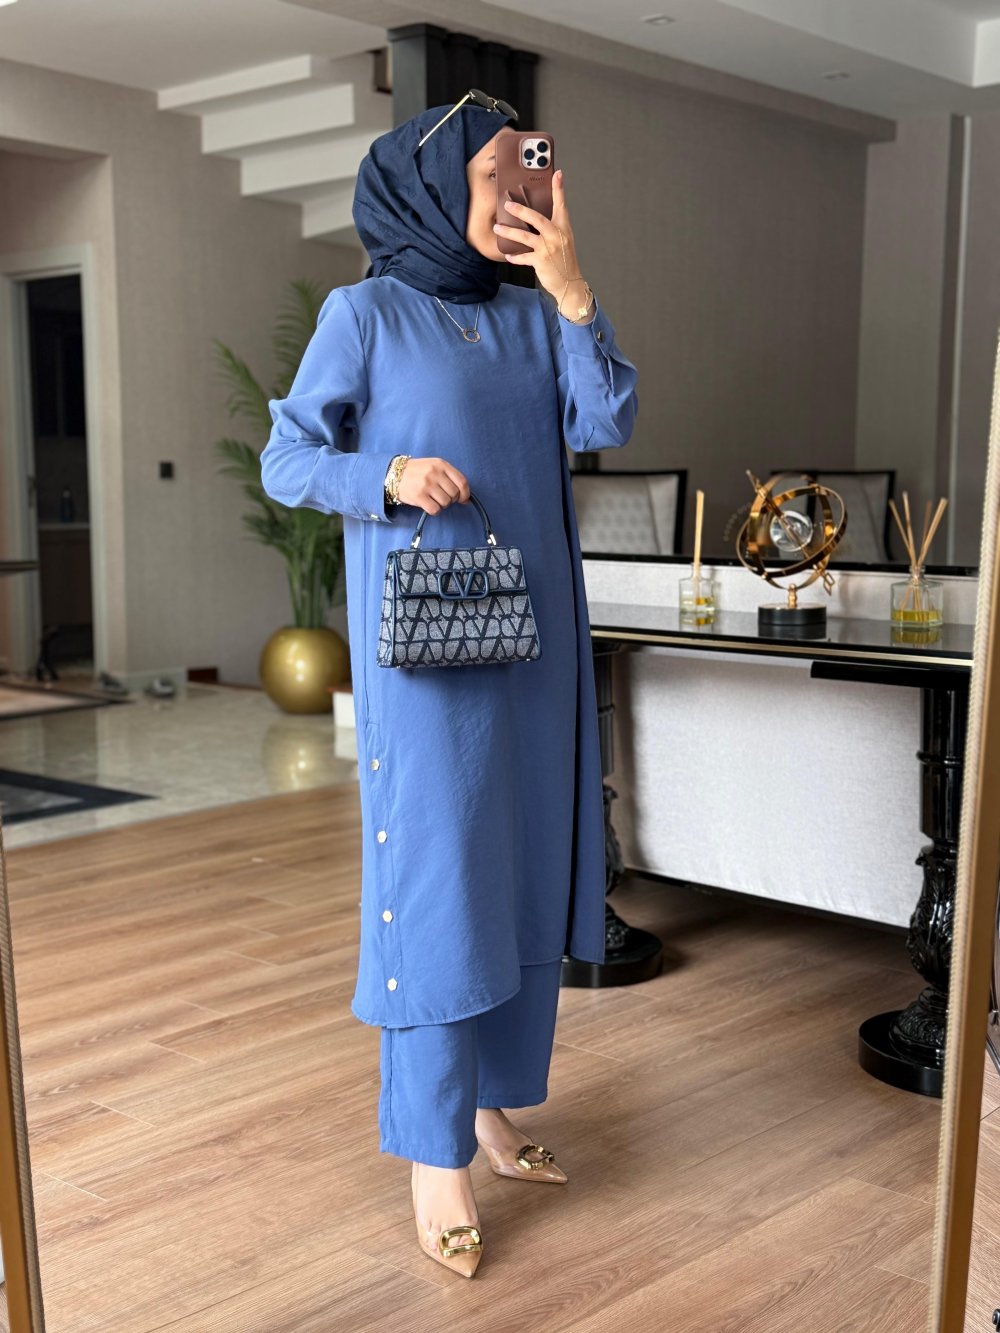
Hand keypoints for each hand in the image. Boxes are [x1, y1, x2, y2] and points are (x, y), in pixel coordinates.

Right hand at [396, 457, 470, 514]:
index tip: (463, 499)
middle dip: (451, 500)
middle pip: (454, 494)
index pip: (462, 481)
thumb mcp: (434, 467)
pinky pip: (435, 509)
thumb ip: (450, 479)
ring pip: (446, 503)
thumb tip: (466, 499)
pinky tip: (429, 505)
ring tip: (434, 500)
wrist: (394, 474)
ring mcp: (426, 485)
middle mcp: (434, 473)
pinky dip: (434, 510)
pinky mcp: (419, 496)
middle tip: (442, 497)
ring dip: (442, 505)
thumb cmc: (417, 472)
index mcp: (441, 464)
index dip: (465, 493)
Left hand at [492, 169, 587, 313]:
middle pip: (537, 218)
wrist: (570, 283)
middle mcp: (556, 236)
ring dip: (509, 232)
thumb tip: (535, 217)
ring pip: (525, 237)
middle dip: (521, 211)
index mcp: (563, 228)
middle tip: (507, 205)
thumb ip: (552, 227)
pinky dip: (515, 257)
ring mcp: (548, 249)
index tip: (557, 174)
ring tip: (497, 228)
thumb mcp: (564, 240)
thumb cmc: (565, 260)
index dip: (559, 189)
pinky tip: (507, 255)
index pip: (561, 205)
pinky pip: (523, 257)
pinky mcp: (540, 262)